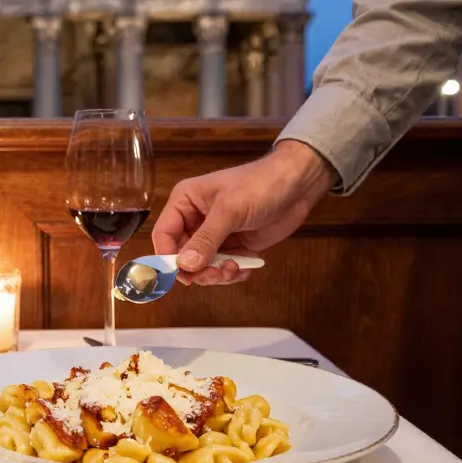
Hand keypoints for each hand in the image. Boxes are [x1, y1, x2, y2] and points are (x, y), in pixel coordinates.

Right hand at [152, 140, 336, 284]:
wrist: (297, 186)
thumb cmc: (260, 185)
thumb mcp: (230, 210)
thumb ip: (206, 239)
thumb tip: (184, 266)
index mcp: (185, 202)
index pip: (164, 235)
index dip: (168, 257)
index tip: (181, 276)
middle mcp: (195, 219)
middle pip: (181, 256)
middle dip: (198, 270)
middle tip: (217, 273)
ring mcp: (215, 235)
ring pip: (202, 266)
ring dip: (216, 273)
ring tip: (235, 267)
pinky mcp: (234, 246)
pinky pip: (222, 268)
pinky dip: (232, 273)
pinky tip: (246, 267)